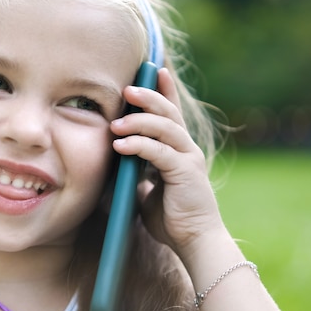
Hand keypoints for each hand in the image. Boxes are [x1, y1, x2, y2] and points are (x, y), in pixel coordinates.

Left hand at [110, 68, 223, 256]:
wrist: (195, 241)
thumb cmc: (172, 217)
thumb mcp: (149, 190)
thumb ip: (139, 173)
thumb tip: (120, 163)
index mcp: (179, 150)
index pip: (172, 113)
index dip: (165, 90)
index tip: (154, 69)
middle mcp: (187, 148)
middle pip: (169, 112)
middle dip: (148, 96)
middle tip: (126, 89)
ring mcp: (188, 159)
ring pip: (165, 127)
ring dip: (139, 121)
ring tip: (115, 123)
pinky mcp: (185, 172)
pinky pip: (159, 152)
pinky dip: (138, 146)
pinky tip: (120, 146)